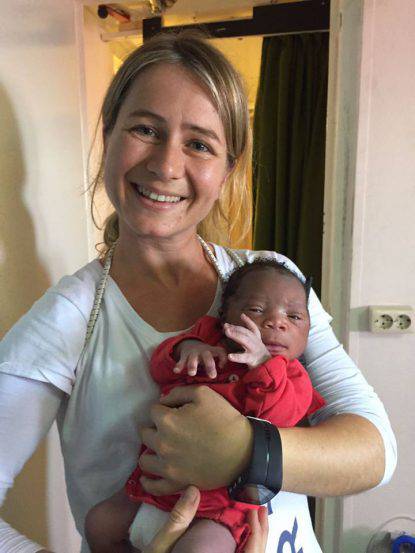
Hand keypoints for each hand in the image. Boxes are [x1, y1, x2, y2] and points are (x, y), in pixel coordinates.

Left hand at [138, 386, 252, 494]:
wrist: (244, 451)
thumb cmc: (224, 419)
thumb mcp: (202, 393)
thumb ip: (177, 392)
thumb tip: (163, 401)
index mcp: (167, 421)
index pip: (153, 410)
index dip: (165, 408)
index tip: (177, 411)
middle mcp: (162, 444)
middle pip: (146, 433)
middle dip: (156, 428)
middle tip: (171, 428)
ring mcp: (167, 467)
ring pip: (144, 459)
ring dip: (150, 451)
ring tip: (161, 448)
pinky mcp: (176, 483)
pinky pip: (153, 487)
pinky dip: (148, 482)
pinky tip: (147, 477)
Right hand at [143, 488, 267, 552]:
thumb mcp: (161, 548)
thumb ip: (178, 522)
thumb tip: (194, 490)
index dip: (257, 533)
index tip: (254, 509)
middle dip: (260, 535)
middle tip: (261, 510)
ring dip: (254, 541)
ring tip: (255, 518)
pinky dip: (244, 548)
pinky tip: (242, 533)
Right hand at [173, 340, 226, 378]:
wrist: (190, 344)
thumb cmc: (207, 354)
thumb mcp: (214, 354)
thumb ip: (221, 361)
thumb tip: (229, 373)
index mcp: (213, 351)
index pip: (221, 352)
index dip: (223, 358)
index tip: (222, 366)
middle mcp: (203, 351)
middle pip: (208, 357)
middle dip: (210, 366)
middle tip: (213, 376)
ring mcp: (193, 353)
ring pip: (193, 359)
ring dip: (192, 365)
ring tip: (192, 373)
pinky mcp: (184, 356)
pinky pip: (181, 361)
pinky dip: (179, 365)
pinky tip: (176, 371)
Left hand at [224, 314, 270, 368]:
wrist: (269, 369)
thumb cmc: (258, 357)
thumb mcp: (255, 346)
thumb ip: (244, 338)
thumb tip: (231, 328)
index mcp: (257, 340)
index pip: (253, 329)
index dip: (248, 321)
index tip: (242, 315)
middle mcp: (256, 343)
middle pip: (246, 333)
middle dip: (236, 328)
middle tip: (226, 326)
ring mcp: (254, 351)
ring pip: (245, 341)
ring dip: (236, 335)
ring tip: (227, 332)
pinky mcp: (252, 360)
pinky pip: (244, 358)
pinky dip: (236, 357)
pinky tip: (229, 356)